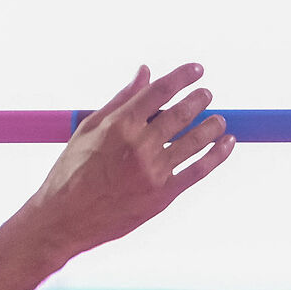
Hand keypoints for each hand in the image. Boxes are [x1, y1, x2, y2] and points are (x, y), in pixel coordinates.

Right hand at [19, 64, 233, 263]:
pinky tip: (226, 144)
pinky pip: (199, 170)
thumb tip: (144, 72)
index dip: (183, 77)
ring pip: (196, 140)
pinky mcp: (163, 195)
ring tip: (220, 120)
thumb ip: (120, 100)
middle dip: (200, 99)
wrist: (63, 219)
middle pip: (182, 113)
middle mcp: (139, 145)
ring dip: (213, 125)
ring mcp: (154, 171)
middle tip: (207, 95)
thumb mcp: (88, 130)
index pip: (160, 91)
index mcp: (119, 125)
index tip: (197, 70)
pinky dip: (218, 155)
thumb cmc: (70, 172)